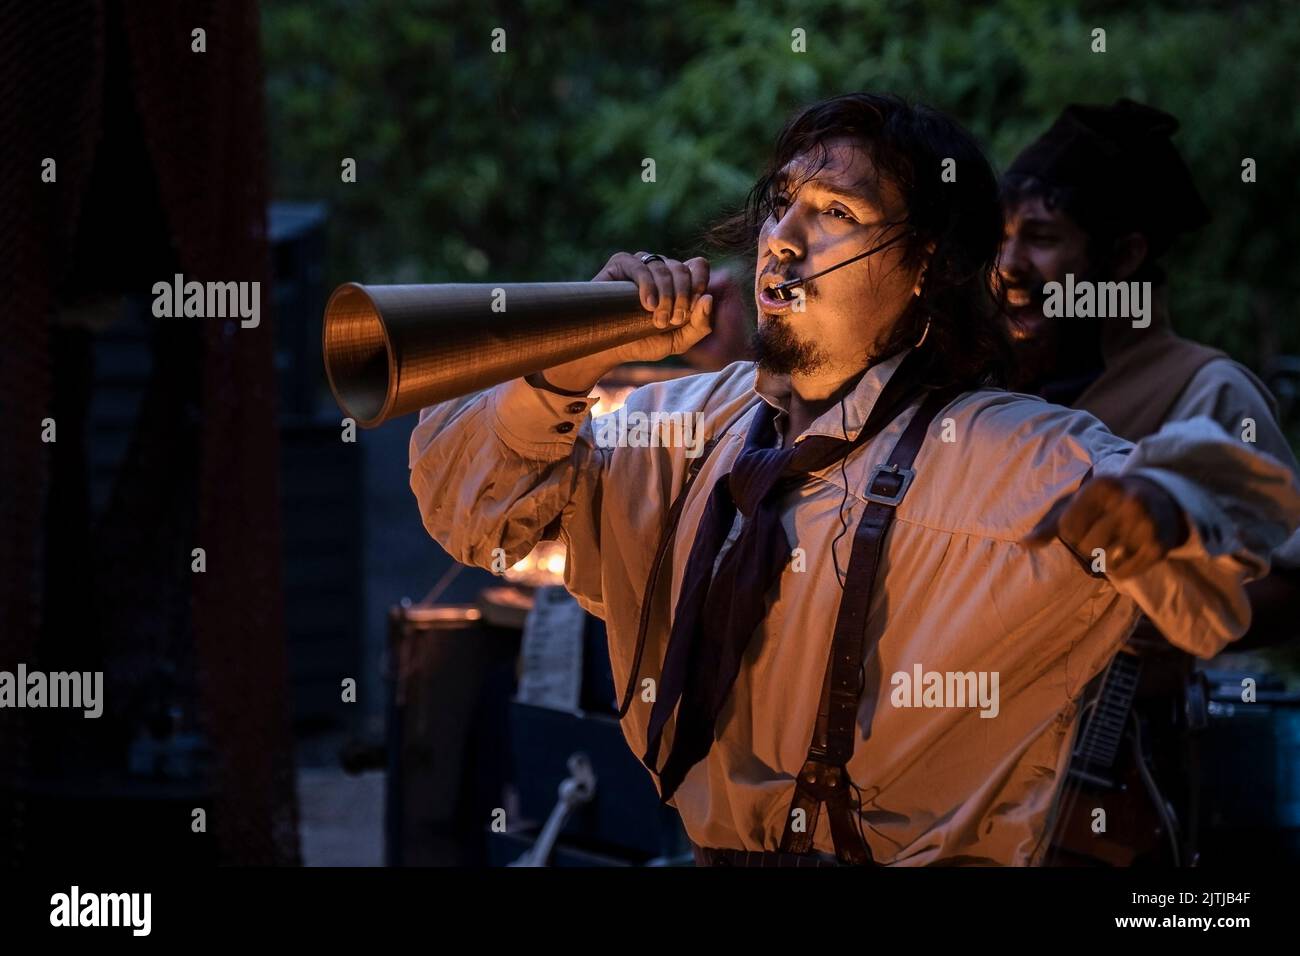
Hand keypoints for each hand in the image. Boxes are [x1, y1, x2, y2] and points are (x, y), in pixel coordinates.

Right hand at [538, 252, 714, 390]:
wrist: (608, 349)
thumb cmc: (643, 343)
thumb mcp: (678, 341)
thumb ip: (700, 325)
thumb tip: (708, 298)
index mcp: (678, 281)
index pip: (698, 266)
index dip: (700, 282)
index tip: (692, 306)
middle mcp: (661, 268)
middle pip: (683, 268)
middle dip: (682, 296)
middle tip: (673, 320)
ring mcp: (641, 264)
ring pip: (664, 267)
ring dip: (667, 295)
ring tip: (657, 320)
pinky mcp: (620, 264)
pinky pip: (640, 266)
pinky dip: (648, 285)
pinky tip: (648, 305)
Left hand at [1024, 475, 1188, 578]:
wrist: (1160, 496)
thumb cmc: (1107, 502)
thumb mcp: (1078, 502)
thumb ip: (1051, 523)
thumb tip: (1023, 544)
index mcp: (1102, 487)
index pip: (1068, 528)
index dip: (1071, 534)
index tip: (1085, 525)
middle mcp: (1127, 501)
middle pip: (1087, 546)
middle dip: (1088, 548)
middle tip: (1101, 537)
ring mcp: (1146, 523)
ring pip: (1105, 561)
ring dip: (1103, 560)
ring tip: (1113, 545)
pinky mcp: (1158, 545)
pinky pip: (1125, 572)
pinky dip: (1119, 571)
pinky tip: (1126, 555)